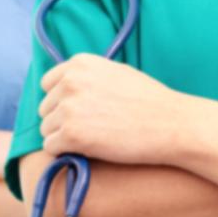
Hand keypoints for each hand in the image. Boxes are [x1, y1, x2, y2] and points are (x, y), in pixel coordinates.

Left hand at [39, 54, 187, 164]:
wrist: (173, 125)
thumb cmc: (149, 101)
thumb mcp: (115, 72)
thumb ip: (86, 76)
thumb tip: (59, 86)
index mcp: (79, 64)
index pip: (47, 84)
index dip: (61, 100)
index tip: (80, 110)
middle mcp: (70, 82)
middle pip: (45, 108)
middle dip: (62, 120)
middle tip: (92, 127)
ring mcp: (68, 108)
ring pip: (46, 129)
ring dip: (64, 137)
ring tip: (94, 138)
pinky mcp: (71, 134)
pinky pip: (51, 147)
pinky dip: (65, 152)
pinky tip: (88, 149)